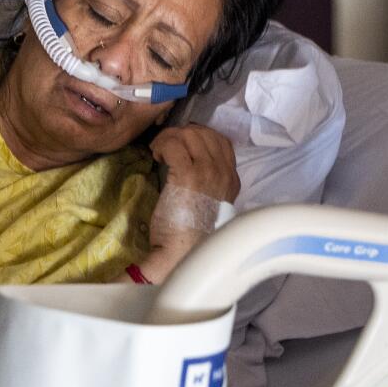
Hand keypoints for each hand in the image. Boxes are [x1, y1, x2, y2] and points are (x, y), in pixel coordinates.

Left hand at [141, 126, 237, 280]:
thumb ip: (208, 184)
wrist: (182, 253)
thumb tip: (190, 160)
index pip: (221, 141)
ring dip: (170, 138)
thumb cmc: (191, 234)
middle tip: (166, 146)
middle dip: (182, 134)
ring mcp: (208, 172)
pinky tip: (156, 155)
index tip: (181, 144)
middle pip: (205, 133)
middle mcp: (224, 173)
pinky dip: (162, 144)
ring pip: (189, 134)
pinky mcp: (188, 174)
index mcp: (231, 181)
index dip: (198, 136)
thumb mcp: (210, 206)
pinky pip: (174, 143)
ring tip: (159, 151)